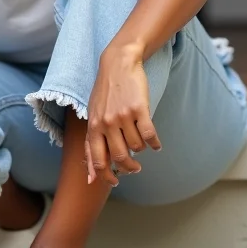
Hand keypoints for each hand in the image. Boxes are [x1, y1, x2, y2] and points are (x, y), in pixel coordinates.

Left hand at [85, 44, 161, 186]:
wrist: (118, 64)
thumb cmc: (105, 93)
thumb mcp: (93, 116)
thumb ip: (91, 144)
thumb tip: (90, 176)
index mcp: (93, 126)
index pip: (98, 160)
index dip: (106, 176)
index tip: (115, 182)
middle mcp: (107, 123)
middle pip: (120, 157)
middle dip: (129, 167)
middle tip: (135, 167)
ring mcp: (123, 116)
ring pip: (136, 147)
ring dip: (141, 150)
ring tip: (141, 143)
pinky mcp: (140, 109)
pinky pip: (150, 135)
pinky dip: (155, 143)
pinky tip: (156, 144)